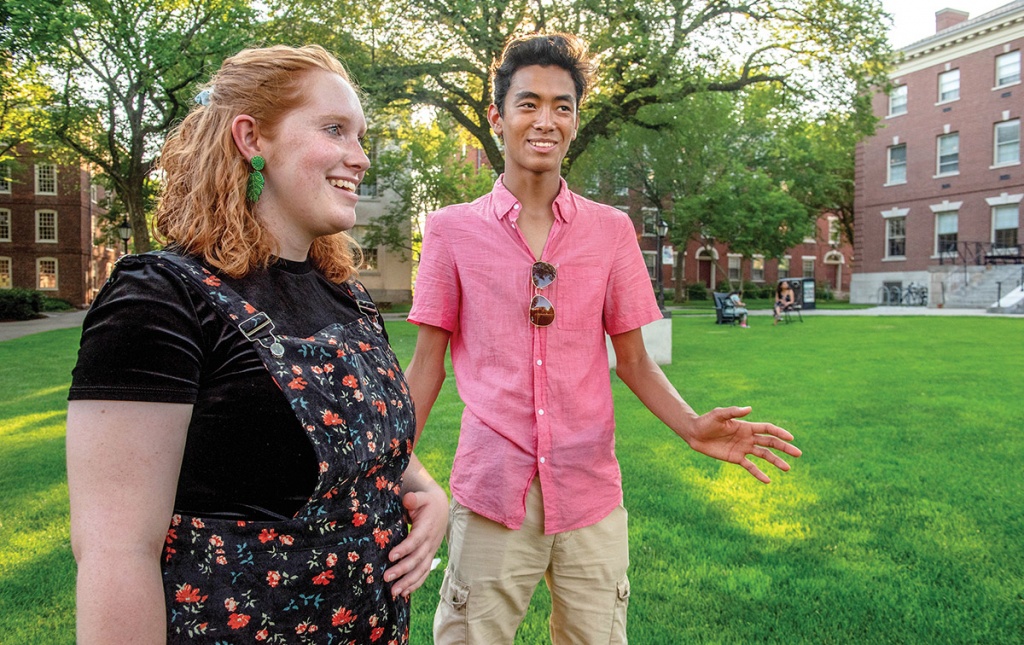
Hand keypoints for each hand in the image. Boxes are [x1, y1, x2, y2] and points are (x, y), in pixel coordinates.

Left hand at [385, 486, 447, 597]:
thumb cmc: (426, 502)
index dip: (404, 549)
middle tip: (386, 577)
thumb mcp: (421, 497)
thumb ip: (414, 498)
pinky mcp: (428, 557)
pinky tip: (403, 593)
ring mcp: (430, 551)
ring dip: (408, 582)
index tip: (390, 556)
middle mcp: (430, 542)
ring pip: (421, 570)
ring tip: (393, 592)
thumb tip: (408, 499)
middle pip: (417, 559)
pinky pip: (423, 573)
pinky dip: (415, 584)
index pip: (416, 540)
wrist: (441, 509)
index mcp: (427, 527)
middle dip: (402, 570)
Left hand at [685, 406, 800, 482]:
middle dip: (784, 448)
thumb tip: (749, 409)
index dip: (779, 432)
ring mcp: (743, 449)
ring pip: (764, 455)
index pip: (767, 429)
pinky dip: (759, 474)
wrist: (695, 434)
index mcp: (746, 426)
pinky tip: (768, 481)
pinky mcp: (736, 458)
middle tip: (798, 454)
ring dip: (776, 462)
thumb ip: (733, 412)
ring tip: (788, 468)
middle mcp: (748, 438)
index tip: (791, 437)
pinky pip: (750, 467)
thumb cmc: (706, 421)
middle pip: (770, 443)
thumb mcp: (719, 415)